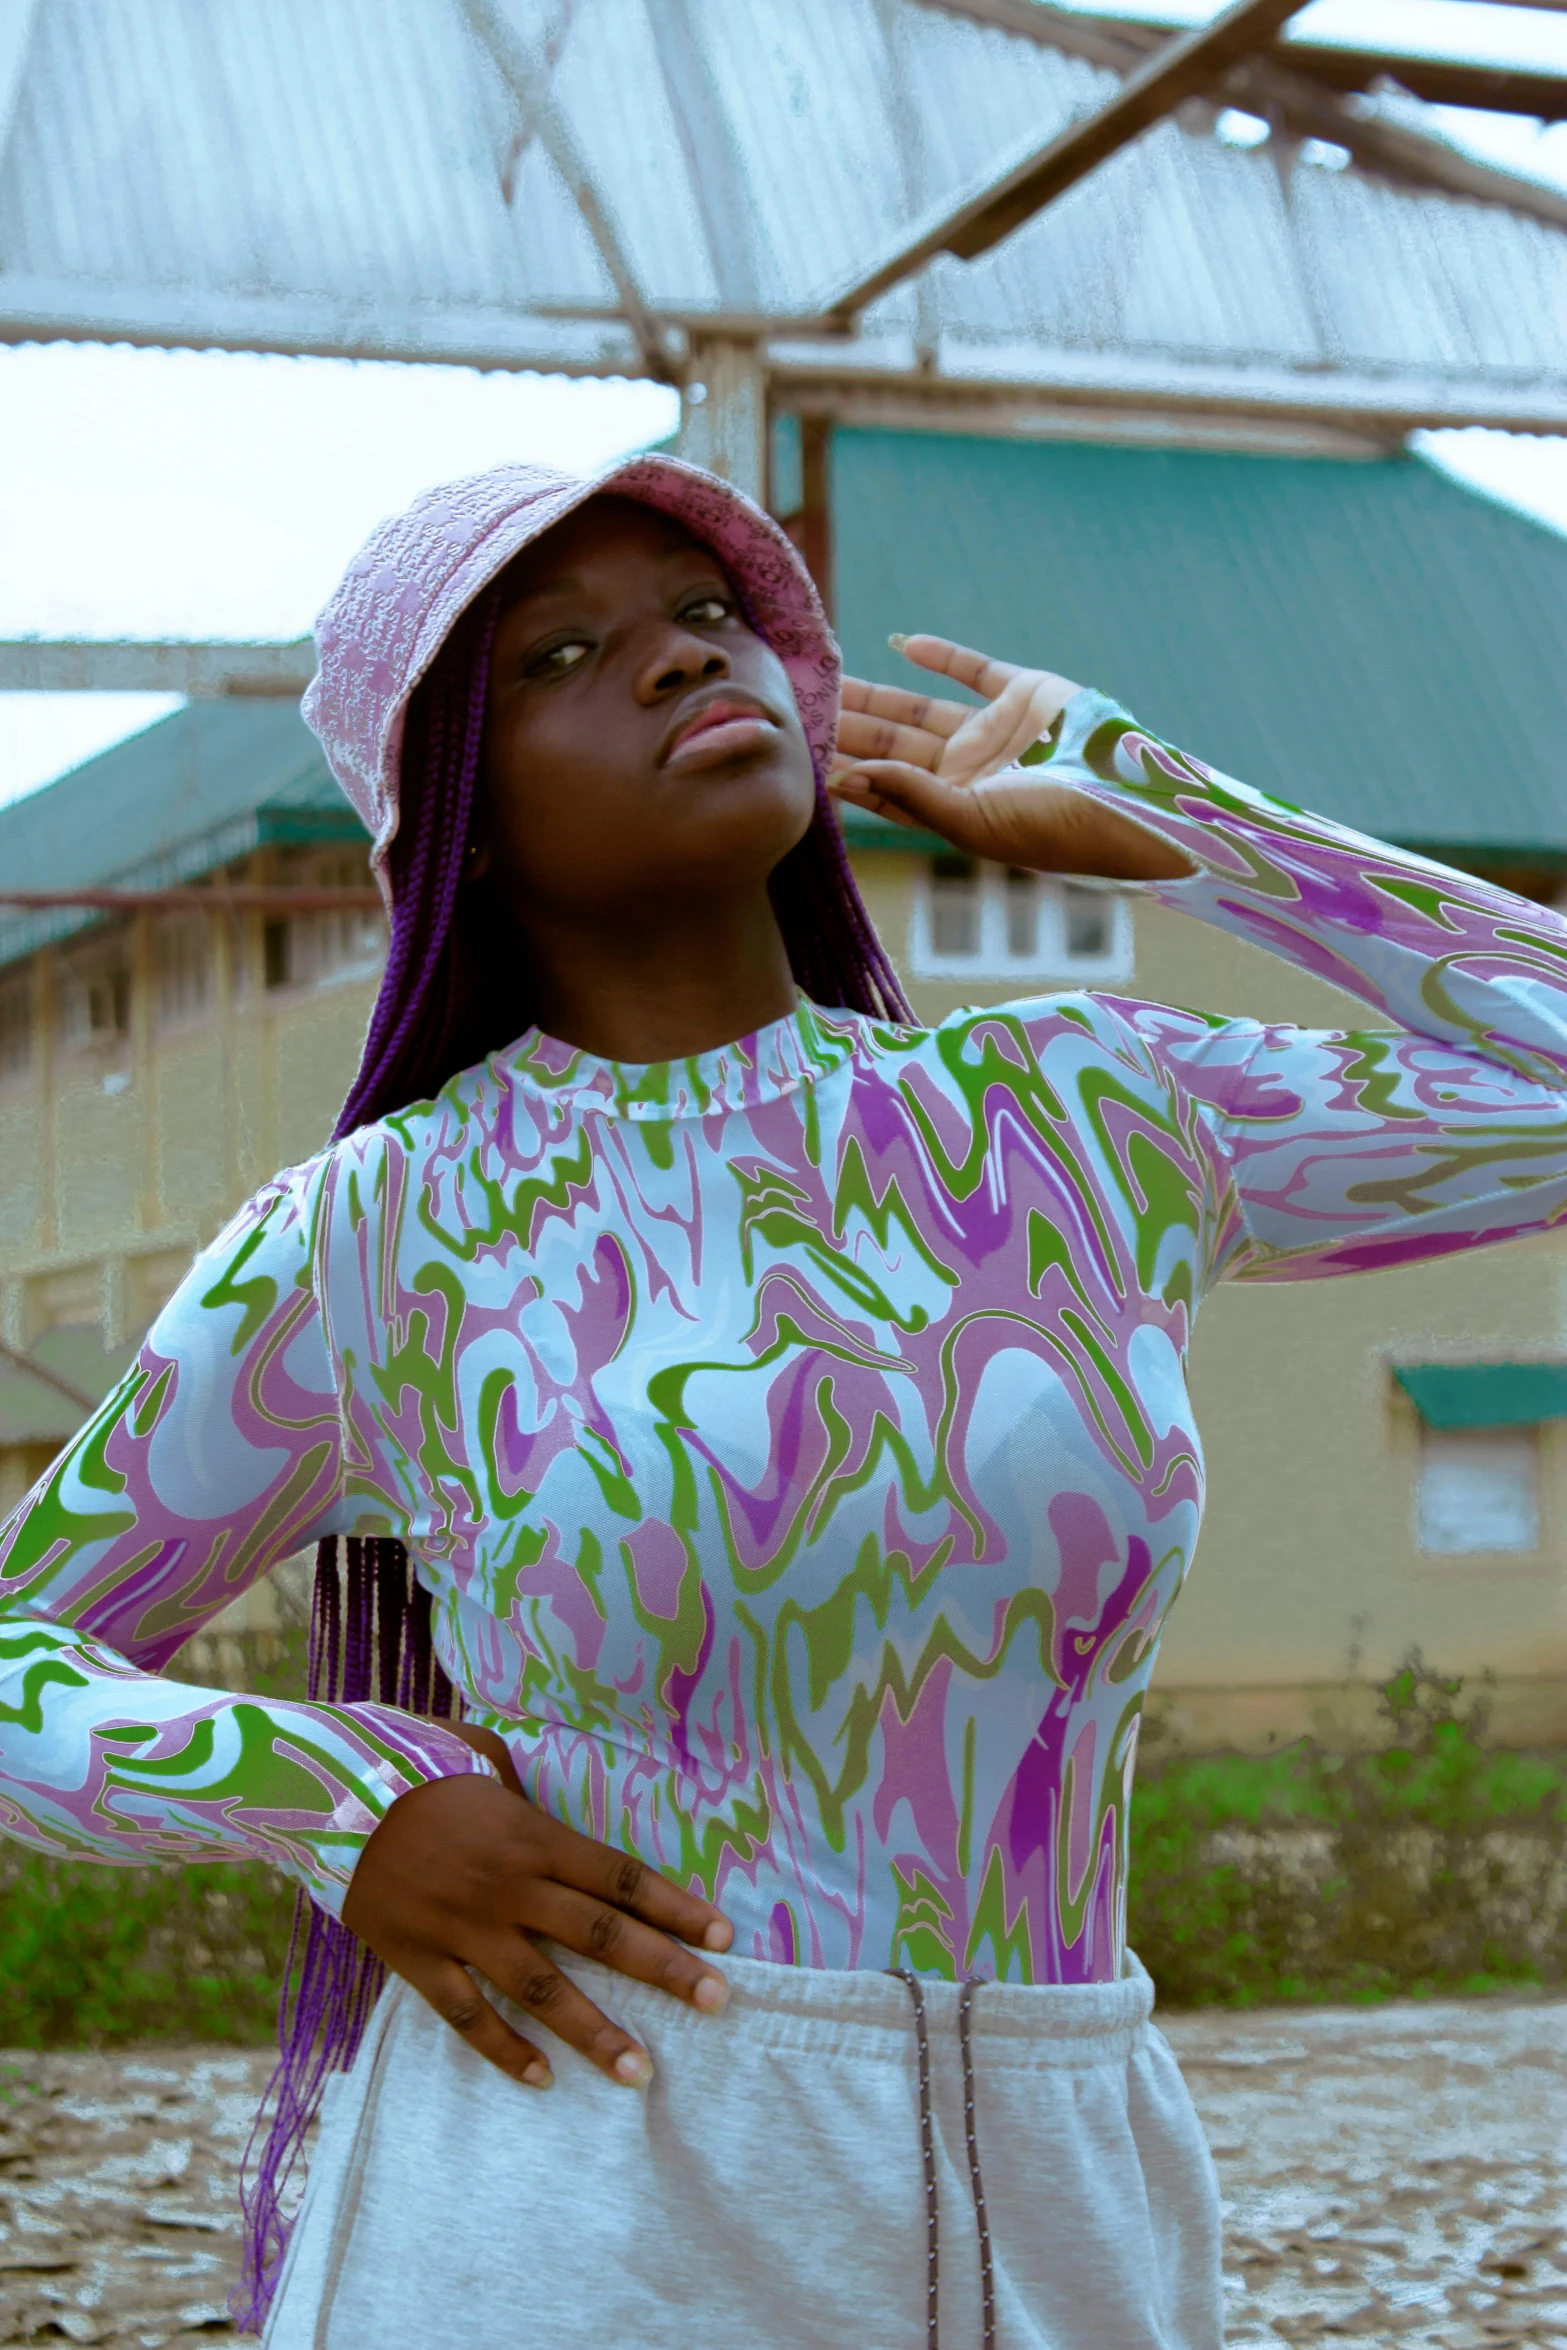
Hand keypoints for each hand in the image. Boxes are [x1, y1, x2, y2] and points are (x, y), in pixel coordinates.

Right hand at [341, 1721, 732, 2091]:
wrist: (323, 1792)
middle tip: (716, 2003)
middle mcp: (508, 1886)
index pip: (620, 1878)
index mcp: (532, 1835)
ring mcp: (463, 1928)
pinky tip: (542, 2078)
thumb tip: (552, 1815)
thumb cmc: (413, 1762)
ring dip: (594, 2033)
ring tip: (640, 2071)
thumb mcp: (483, 1757)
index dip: (675, 1908)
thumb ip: (527, 1792)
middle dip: (664, 1970)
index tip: (722, 1939)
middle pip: (600, 1936)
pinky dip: (504, 2050)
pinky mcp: (417, 1958)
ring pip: (541, 1989)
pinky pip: (467, 2014)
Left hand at [830, 635, 1192, 882]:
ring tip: (827, 680)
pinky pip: (974, 669)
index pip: (885, 788)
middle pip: (892, 745)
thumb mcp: (976, 822)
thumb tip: (846, 778)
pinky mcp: (1025, 693)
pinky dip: (940, 655)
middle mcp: (969, 773)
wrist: (1134, 795)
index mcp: (956, 811)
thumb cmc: (1056, 828)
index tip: (797, 753)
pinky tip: (900, 644)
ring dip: (875, 694)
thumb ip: (912, 797)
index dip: (844, 770)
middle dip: (846, 729)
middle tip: (796, 707)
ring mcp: (995, 731)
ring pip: (918, 708)